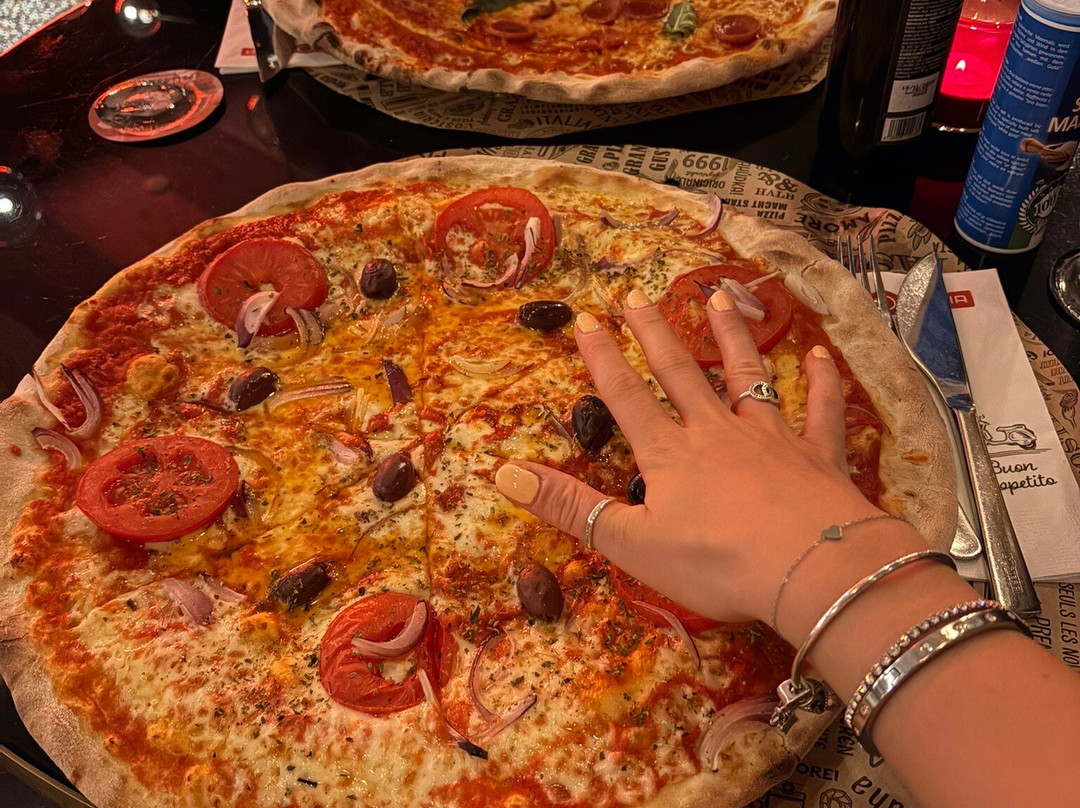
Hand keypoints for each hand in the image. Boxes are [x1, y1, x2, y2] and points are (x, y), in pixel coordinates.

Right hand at [494, 287, 883, 625]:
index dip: (603, 359)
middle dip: (655, 333)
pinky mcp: (816, 454)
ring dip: (731, 336)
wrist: (811, 571)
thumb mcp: (631, 544)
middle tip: (639, 294)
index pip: (627, 397)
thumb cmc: (716, 563)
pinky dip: (821, 382)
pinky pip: (819, 410)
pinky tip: (820, 355)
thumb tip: (505, 473)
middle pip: (680, 372)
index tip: (588, 319)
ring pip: (747, 376)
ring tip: (718, 299)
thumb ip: (570, 507)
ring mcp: (770, 436)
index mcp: (669, 455)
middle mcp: (716, 431)